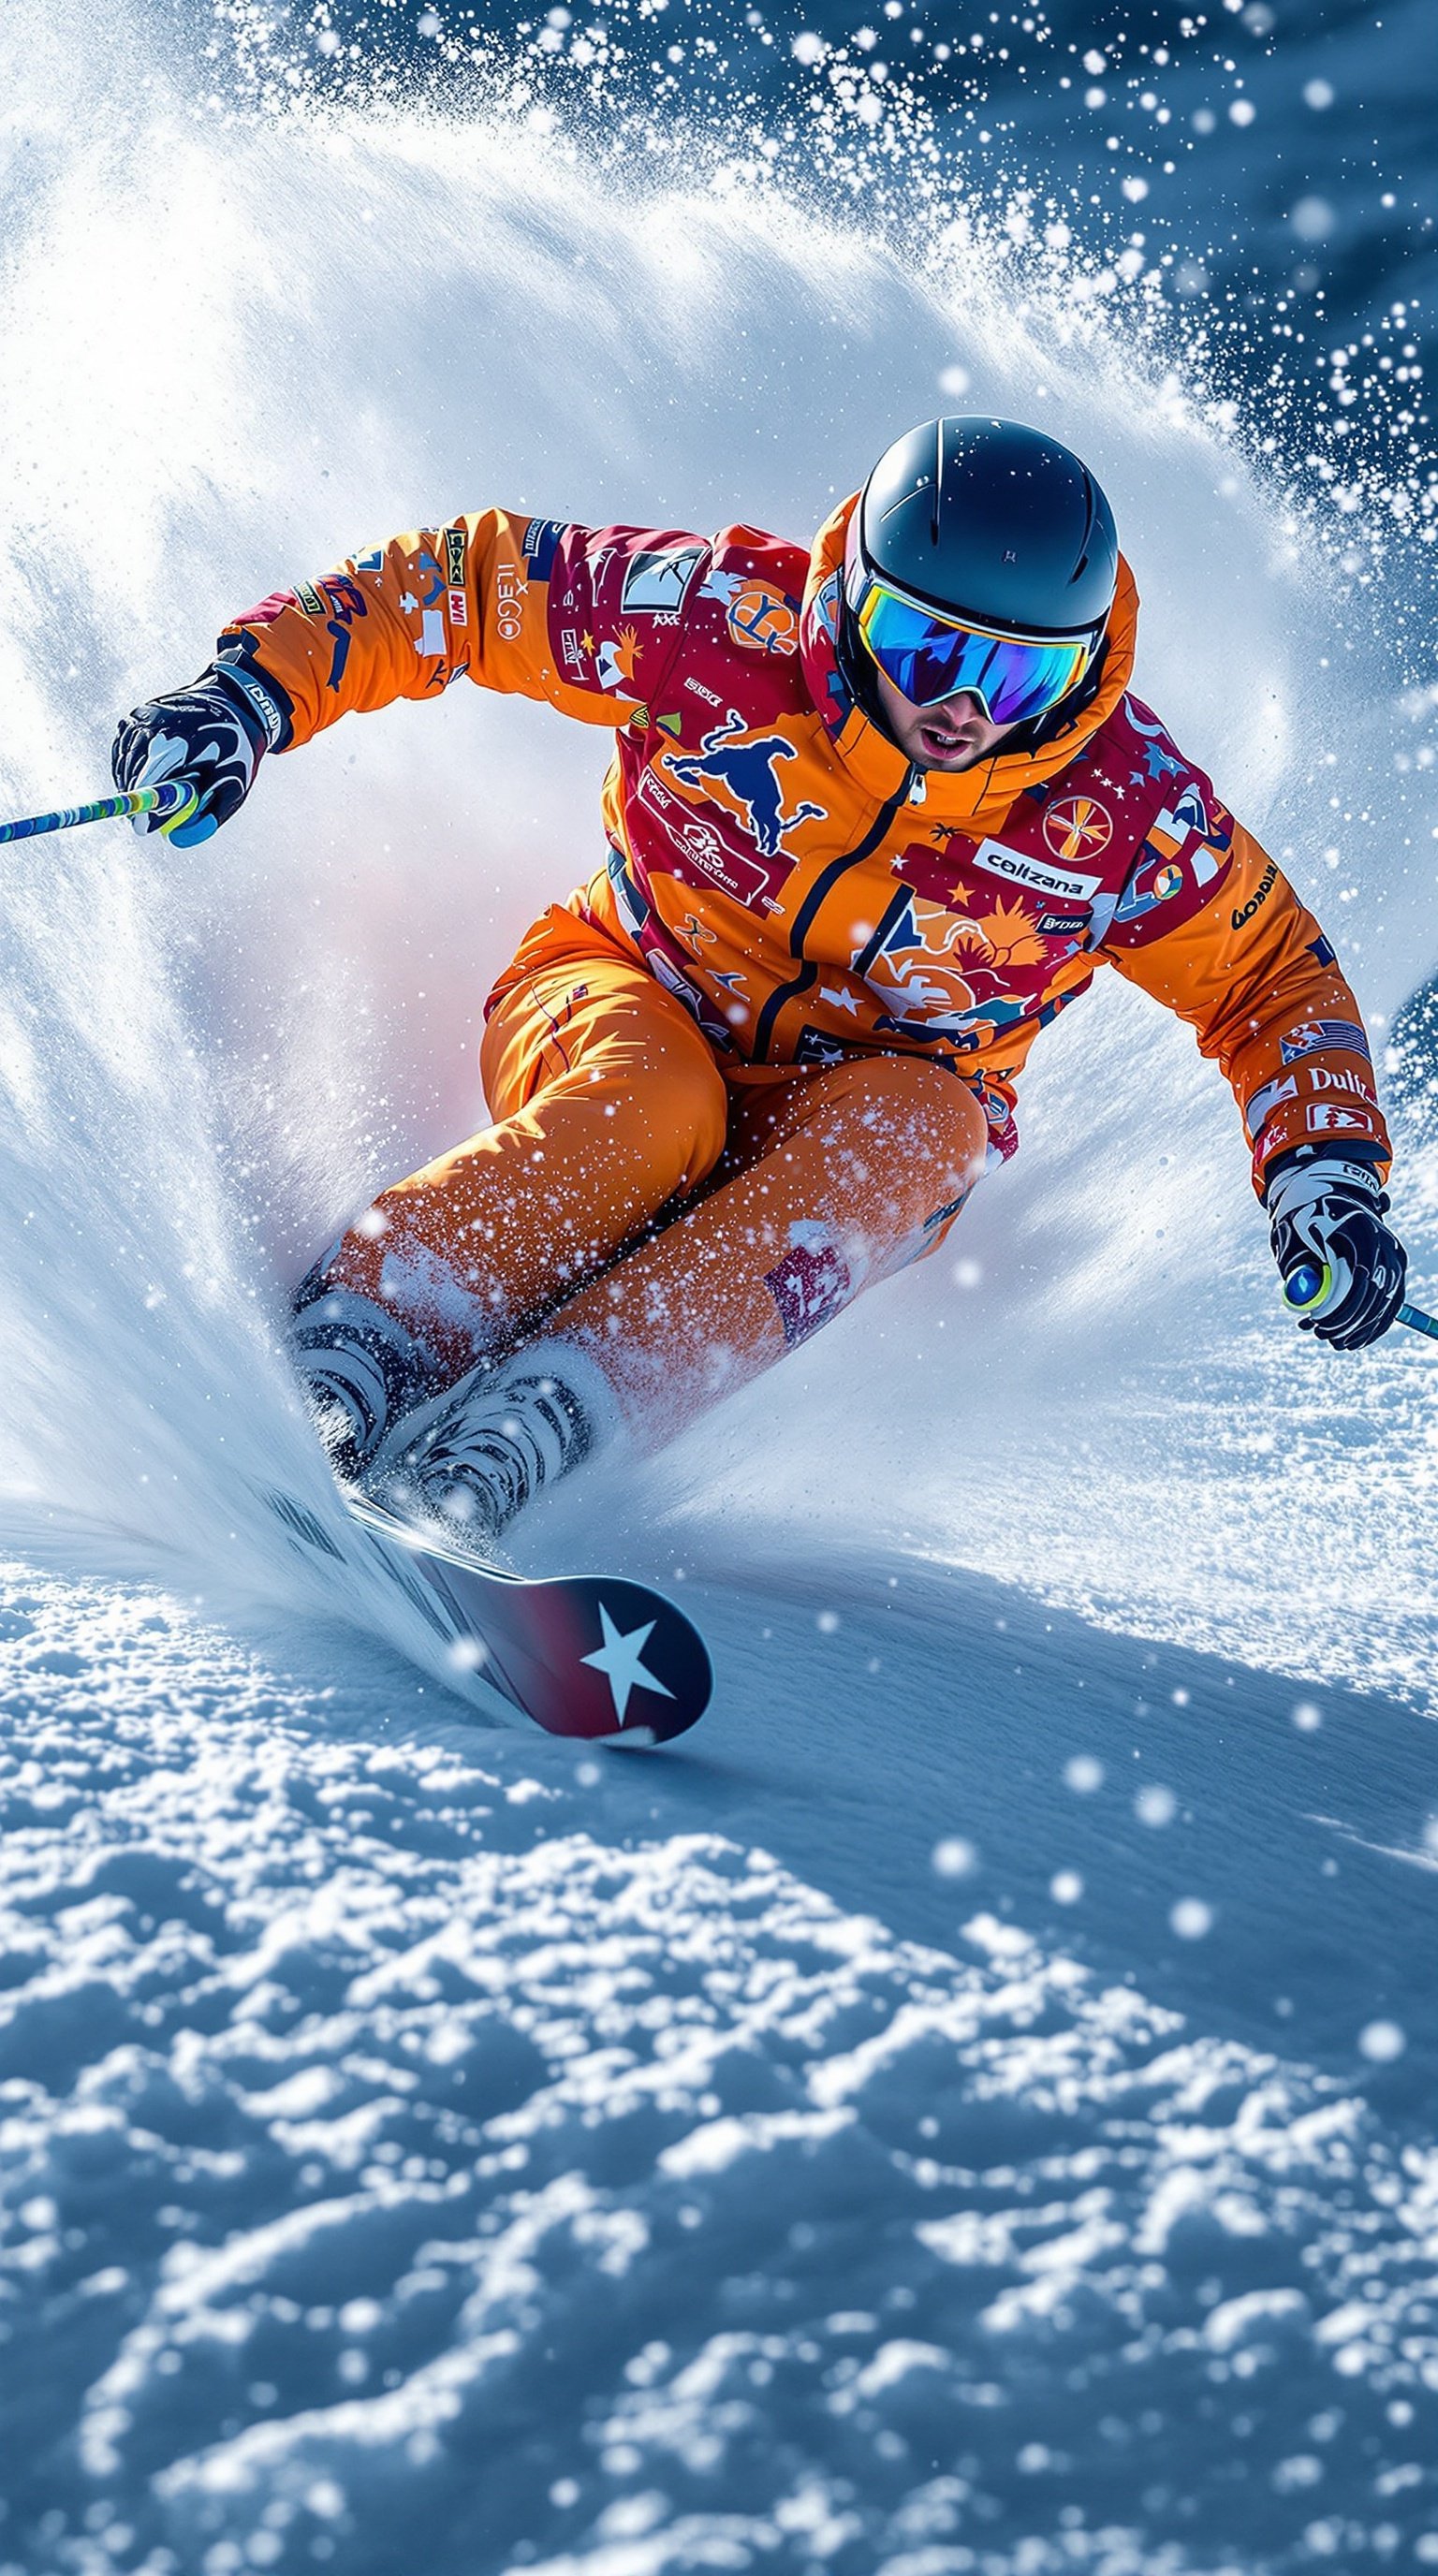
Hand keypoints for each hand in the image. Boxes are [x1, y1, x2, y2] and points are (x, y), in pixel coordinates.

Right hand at [111, 662, 278, 849]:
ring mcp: (144, 717)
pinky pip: (123, 747)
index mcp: (186, 741)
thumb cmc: (235, 752)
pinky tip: (138, 779)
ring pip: (124, 759)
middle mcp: (159, 725)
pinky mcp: (137, 715)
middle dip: (136, 799)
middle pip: (133, 770)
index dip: (145, 806)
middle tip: (141, 822)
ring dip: (130, 783)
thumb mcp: (233, 788)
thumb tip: (174, 840)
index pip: (153, 778)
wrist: (233, 705)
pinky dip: (127, 766)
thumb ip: (209, 815)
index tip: (140, 828)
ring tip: (143, 803)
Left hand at [1266, 1150, 1406, 1349]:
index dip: (1338, 1303)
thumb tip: (1306, 1304)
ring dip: (1360, 1327)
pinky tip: (1356, 1339)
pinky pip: (1392, 1302)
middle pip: (1374, 1291)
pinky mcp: (1397, 1267)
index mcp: (1358, 1230)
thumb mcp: (1295, 1242)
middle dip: (1347, 1319)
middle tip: (1322, 1333)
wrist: (1328, 1198)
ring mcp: (1394, 1255)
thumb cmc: (1305, 1221)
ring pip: (1385, 1301)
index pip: (1356, 1275)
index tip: (1316, 1320)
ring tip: (1334, 1340)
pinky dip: (1374, 1324)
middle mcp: (1383, 1241)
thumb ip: (1300, 1270)